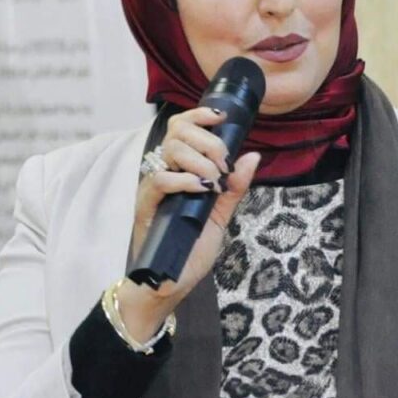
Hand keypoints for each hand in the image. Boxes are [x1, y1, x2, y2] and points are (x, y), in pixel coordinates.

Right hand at [117, 107, 259, 340]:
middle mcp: (165, 172)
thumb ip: (235, 186)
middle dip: (208, 141)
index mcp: (181, 169)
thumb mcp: (220, 214)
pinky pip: (160, 179)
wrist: (169, 282)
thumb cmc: (191, 248)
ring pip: (171, 149)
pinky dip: (184, 179)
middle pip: (178, 131)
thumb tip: (253, 156)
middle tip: (223, 164)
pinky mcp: (145, 205)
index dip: (200, 115)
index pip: (183, 127)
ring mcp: (153, 188)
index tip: (221, 117)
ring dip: (200, 160)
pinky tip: (200, 188)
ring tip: (214, 181)